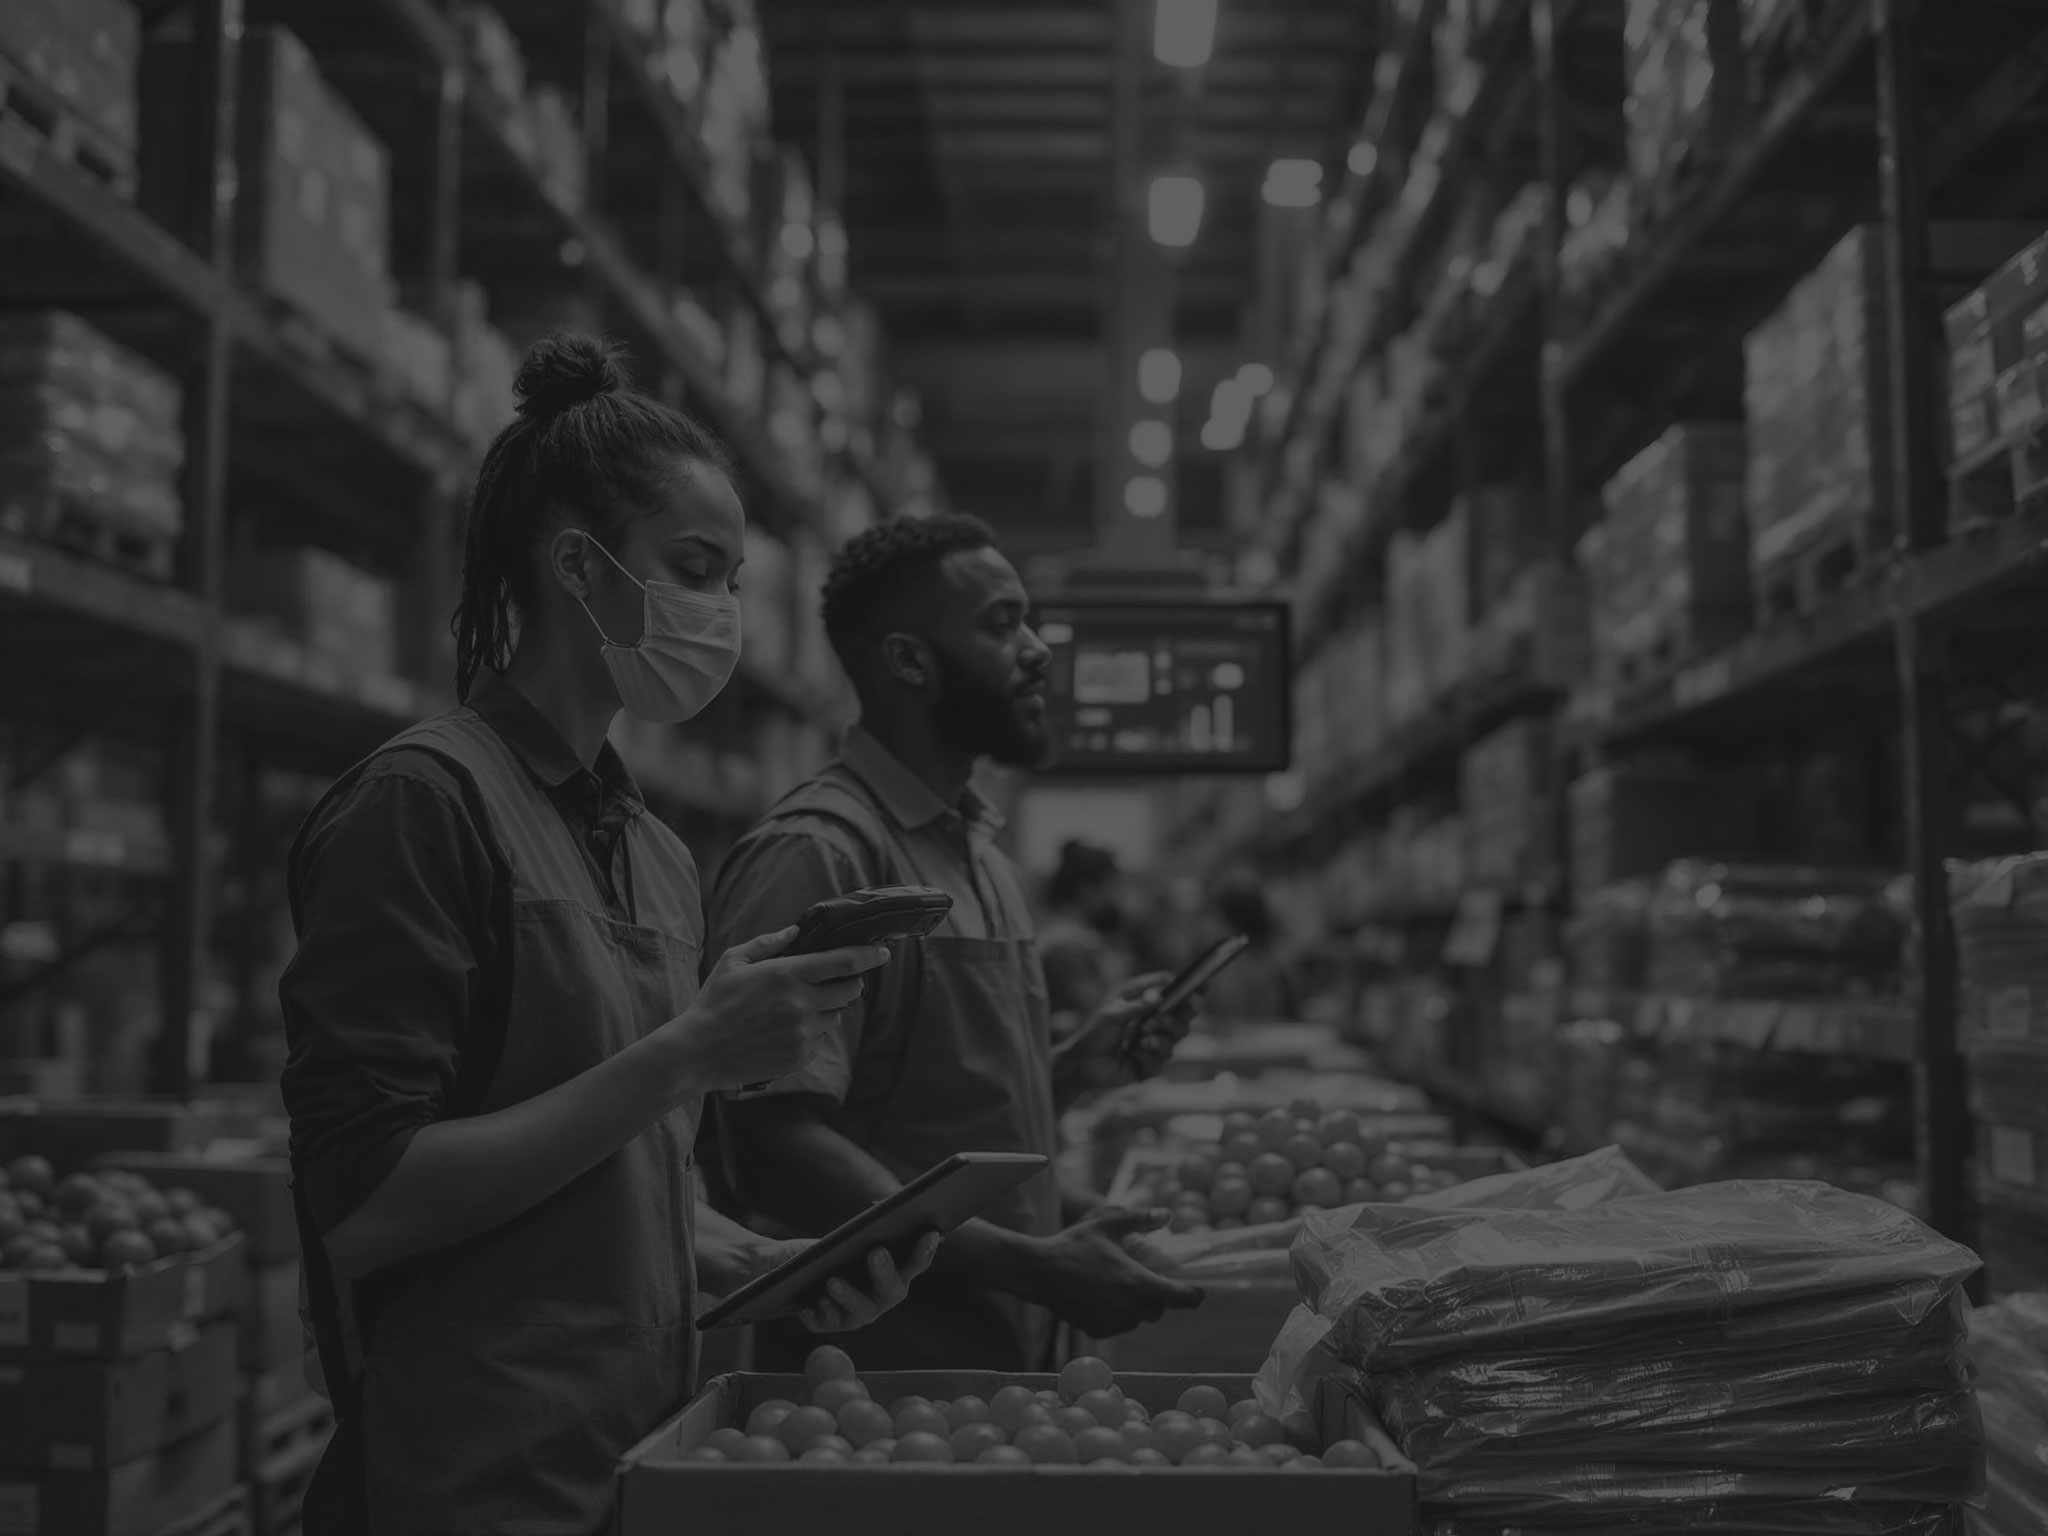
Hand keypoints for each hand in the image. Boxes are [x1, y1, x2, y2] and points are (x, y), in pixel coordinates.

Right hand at [663, 927, 889, 1091]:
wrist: (698, 1052)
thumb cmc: (714, 1002)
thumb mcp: (733, 961)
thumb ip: (768, 943)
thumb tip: (795, 931)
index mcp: (787, 974)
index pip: (844, 962)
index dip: (869, 955)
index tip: (883, 952)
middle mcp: (801, 1004)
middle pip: (850, 990)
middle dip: (847, 983)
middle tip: (830, 982)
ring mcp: (802, 1033)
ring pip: (836, 1017)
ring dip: (826, 1010)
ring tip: (793, 1010)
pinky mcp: (800, 1057)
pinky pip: (819, 1040)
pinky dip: (810, 1033)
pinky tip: (782, 1031)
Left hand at [755, 1232, 941, 1332]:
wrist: (801, 1274)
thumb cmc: (837, 1251)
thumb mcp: (852, 1236)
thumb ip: (871, 1226)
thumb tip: (879, 1207)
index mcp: (895, 1275)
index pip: (915, 1264)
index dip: (925, 1251)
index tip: (929, 1233)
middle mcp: (882, 1299)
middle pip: (891, 1290)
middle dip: (884, 1272)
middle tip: (876, 1252)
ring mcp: (858, 1315)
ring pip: (860, 1310)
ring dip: (849, 1295)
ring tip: (832, 1281)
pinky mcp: (830, 1324)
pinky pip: (828, 1322)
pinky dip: (822, 1311)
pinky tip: (813, 1301)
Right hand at [1021, 1206, 1203, 1338]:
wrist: (1039, 1271)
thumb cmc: (1073, 1244)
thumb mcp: (1107, 1224)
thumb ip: (1139, 1219)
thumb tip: (1168, 1214)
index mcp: (1135, 1281)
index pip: (1178, 1297)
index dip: (1194, 1296)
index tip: (1200, 1292)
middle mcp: (1127, 1306)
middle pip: (1158, 1310)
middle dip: (1159, 1298)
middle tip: (1148, 1281)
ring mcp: (1112, 1321)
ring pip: (1138, 1320)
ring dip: (1138, 1307)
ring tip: (1123, 1287)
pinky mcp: (1097, 1330)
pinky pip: (1118, 1326)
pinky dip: (1119, 1316)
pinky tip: (1105, 1298)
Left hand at [1055, 973, 1195, 1091]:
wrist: (1082, 1064)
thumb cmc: (1095, 1032)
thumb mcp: (1113, 1013)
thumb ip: (1137, 1004)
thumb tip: (1159, 997)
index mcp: (1146, 1001)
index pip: (1175, 991)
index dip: (1191, 989)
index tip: (1203, 987)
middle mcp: (1155, 1020)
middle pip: (1184, 1016)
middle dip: (1177, 1017)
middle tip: (1159, 1019)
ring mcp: (1155, 1042)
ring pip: (1176, 1038)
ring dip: (1159, 1038)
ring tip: (1142, 1038)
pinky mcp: (1152, 1063)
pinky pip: (1161, 1060)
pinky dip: (1147, 1056)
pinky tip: (1132, 1055)